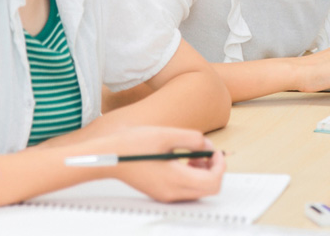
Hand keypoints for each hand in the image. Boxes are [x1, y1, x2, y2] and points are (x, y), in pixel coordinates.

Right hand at [90, 127, 224, 201]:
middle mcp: (172, 193)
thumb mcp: (168, 134)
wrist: (109, 156)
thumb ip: (193, 139)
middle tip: (207, 153)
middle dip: (213, 170)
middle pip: (208, 189)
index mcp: (176, 180)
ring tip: (193, 154)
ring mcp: (165, 195)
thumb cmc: (134, 144)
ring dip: (202, 173)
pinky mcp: (160, 192)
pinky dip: (190, 176)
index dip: (220, 166)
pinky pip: (184, 190)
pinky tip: (182, 160)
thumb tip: (208, 147)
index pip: (212, 182)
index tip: (217, 152)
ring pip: (197, 191)